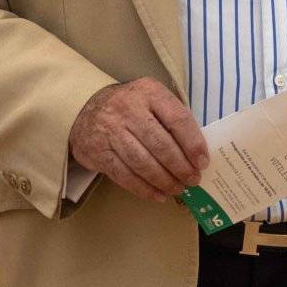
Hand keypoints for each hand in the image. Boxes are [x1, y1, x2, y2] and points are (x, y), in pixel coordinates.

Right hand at [69, 77, 208, 201]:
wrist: (84, 108)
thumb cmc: (130, 107)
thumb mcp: (151, 99)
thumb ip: (172, 118)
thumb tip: (197, 153)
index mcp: (149, 92)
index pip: (177, 119)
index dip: (193, 144)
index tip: (202, 162)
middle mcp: (128, 109)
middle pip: (161, 144)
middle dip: (180, 167)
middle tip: (192, 180)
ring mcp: (111, 131)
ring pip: (143, 163)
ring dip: (164, 180)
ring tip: (177, 189)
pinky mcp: (98, 152)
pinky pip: (125, 175)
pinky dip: (144, 189)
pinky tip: (158, 194)